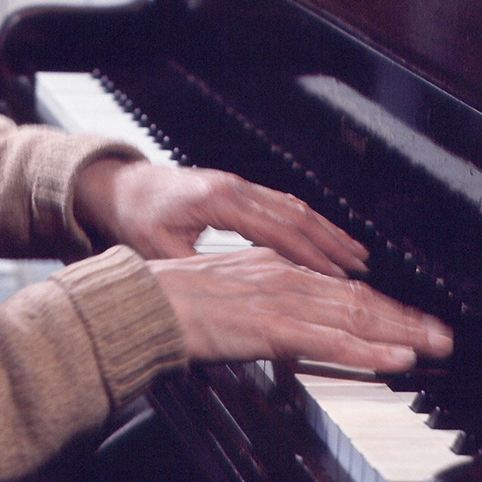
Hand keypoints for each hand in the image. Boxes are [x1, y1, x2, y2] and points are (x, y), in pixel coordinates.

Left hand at [74, 158, 368, 277]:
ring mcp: (237, 185)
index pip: (276, 229)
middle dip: (332, 243)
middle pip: (295, 215)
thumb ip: (195, 269)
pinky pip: (281, 205)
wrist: (118, 186)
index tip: (338, 277)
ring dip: (326, 231)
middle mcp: (234, 187)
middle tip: (363, 269)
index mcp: (218, 200)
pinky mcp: (235, 189)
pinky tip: (324, 240)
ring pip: (293, 207)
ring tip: (355, 257)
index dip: (309, 255)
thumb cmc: (135, 215)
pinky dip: (307, 223)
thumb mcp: (160, 249)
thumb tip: (223, 296)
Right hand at [150, 247, 453, 370]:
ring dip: (401, 332)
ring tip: (435, 346)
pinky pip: (330, 340)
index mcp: (272, 266)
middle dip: (405, 317)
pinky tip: (396, 358)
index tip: (409, 320)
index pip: (338, 287)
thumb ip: (260, 302)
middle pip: (357, 298)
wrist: (144, 302)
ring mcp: (279, 300)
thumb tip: (285, 322)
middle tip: (443, 335)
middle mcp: (283, 275)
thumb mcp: (226, 292)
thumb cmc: (175, 301)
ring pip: (354, 315)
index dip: (380, 305)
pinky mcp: (270, 326)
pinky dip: (368, 350)